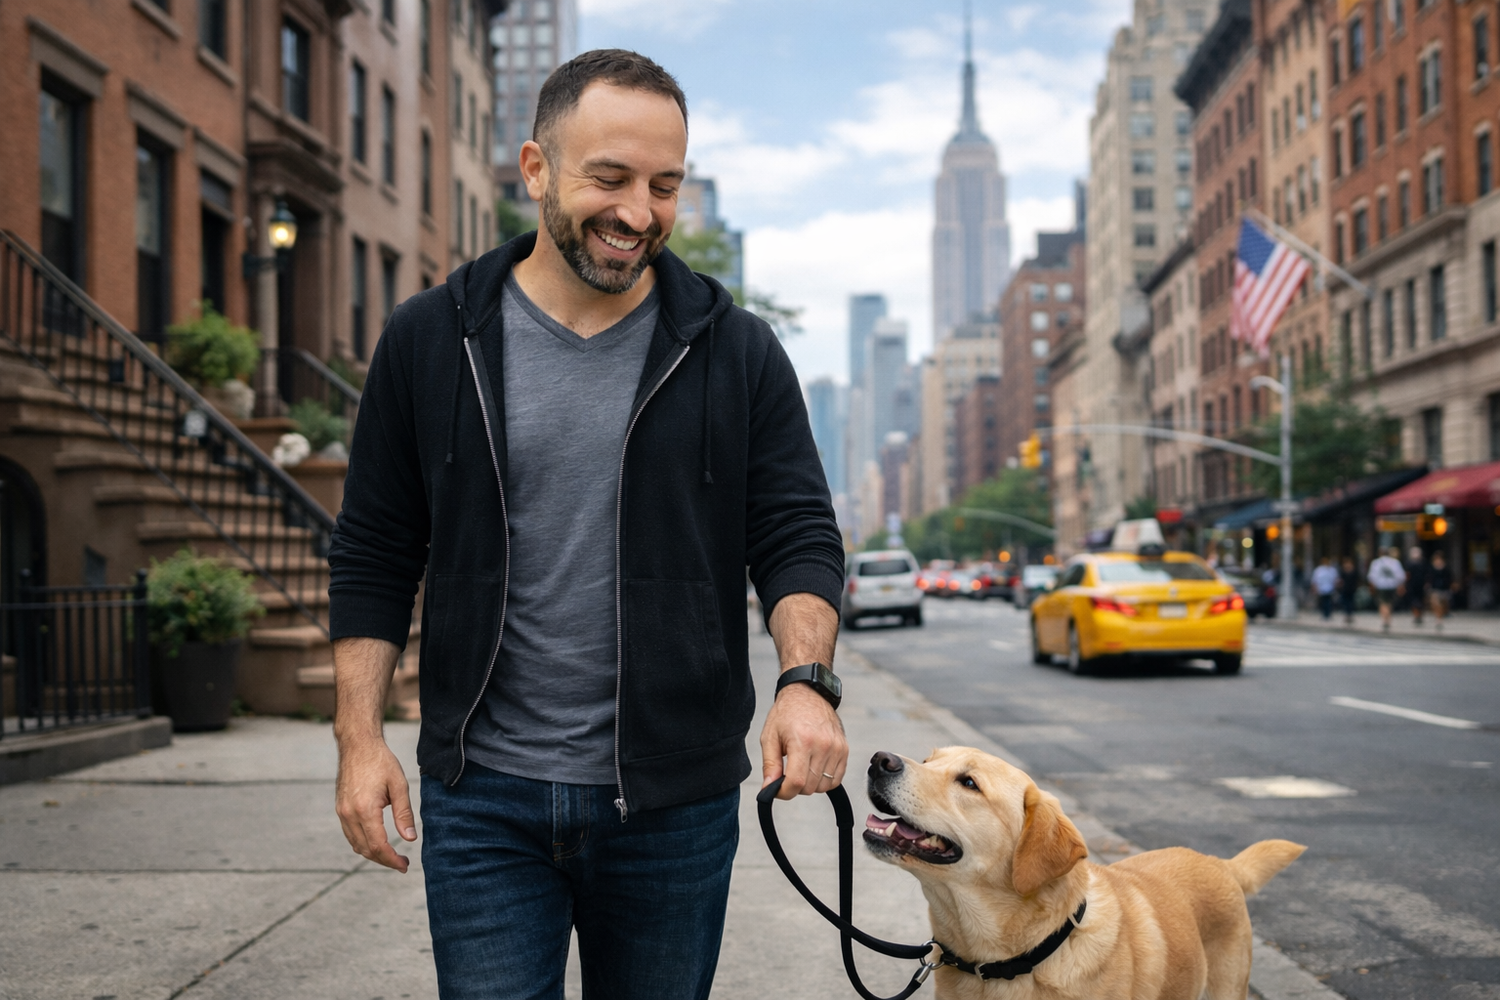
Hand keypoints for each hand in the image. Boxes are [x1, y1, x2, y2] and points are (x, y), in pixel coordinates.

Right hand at [335, 737, 415, 872]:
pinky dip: (363, 843)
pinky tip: (377, 842)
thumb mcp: (399, 785)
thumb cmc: (381, 762)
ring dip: (373, 854)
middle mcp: (349, 814)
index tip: (405, 866)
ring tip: (392, 855)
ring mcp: (341, 813)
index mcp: (365, 810)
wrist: (358, 745)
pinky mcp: (340, 809)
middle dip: (384, 860)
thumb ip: (404, 813)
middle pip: (366, 850)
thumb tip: (410, 839)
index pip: (378, 846)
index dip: (392, 860)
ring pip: (356, 845)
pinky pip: (350, 834)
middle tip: (402, 863)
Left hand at [760, 682, 847, 799]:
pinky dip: (824, 780)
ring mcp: (837, 748)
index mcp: (802, 741)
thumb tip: (769, 789)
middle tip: (787, 773)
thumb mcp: (770, 737)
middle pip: (810, 787)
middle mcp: (823, 745)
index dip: (784, 792)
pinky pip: (837, 779)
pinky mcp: (844, 749)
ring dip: (810, 784)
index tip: (777, 790)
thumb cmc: (787, 712)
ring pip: (823, 786)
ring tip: (801, 767)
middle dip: (795, 787)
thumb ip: (770, 765)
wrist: (808, 693)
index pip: (796, 782)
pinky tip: (813, 767)